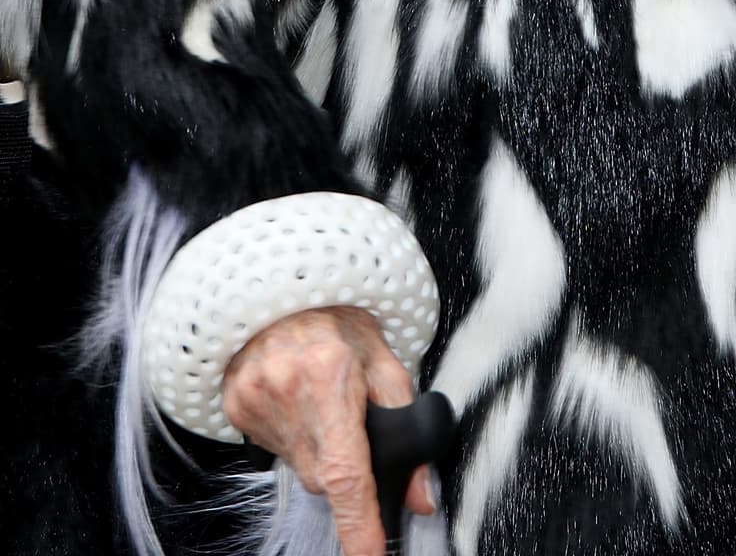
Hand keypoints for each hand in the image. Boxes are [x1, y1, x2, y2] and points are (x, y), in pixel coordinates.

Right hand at [223, 306, 434, 555]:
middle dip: (345, 465)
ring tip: (320, 399)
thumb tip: (421, 494)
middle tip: (349, 421)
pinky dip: (291, 435)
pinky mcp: (235, 406)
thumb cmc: (339, 317)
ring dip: (317, 449)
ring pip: (299, 466)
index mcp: (329, 375)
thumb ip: (406, 424)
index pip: (346, 470)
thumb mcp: (384, 359)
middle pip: (324, 475)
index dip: (359, 523)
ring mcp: (254, 398)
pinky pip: (274, 447)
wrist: (282, 286)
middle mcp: (286, 388)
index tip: (369, 555)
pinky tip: (295, 399)